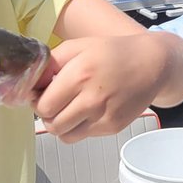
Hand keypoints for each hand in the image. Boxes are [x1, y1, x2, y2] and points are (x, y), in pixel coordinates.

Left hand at [34, 31, 182, 142]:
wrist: (152, 64)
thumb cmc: (113, 53)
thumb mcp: (78, 47)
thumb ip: (50, 63)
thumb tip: (31, 83)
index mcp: (79, 75)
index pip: (43, 105)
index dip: (36, 101)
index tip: (40, 94)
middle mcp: (91, 99)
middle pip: (51, 124)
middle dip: (46, 114)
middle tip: (52, 103)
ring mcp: (103, 116)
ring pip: (65, 136)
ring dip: (60, 125)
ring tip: (66, 109)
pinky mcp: (113, 127)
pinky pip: (83, 136)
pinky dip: (78, 127)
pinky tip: (85, 111)